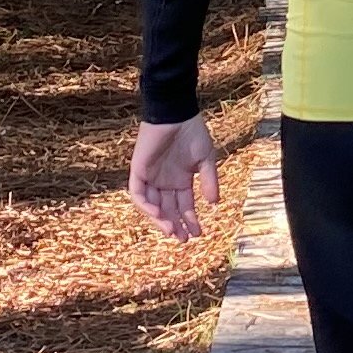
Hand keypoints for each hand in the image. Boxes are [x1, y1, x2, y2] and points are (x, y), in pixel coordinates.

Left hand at [128, 116, 223, 240]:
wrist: (176, 113)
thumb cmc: (192, 132)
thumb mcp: (206, 159)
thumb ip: (209, 181)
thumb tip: (214, 204)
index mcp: (180, 179)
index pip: (184, 206)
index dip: (190, 220)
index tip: (198, 234)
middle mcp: (164, 181)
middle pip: (168, 210)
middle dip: (176, 225)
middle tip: (184, 239)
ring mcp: (150, 177)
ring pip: (152, 206)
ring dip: (161, 220)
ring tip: (172, 231)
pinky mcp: (138, 170)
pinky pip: (138, 193)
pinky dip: (146, 206)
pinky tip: (159, 214)